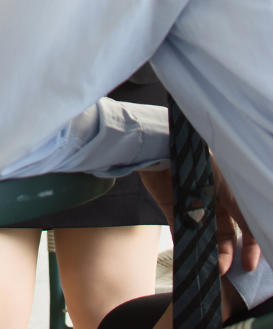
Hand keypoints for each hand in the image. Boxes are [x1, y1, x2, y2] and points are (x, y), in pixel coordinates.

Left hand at [140, 157, 259, 275]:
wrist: (165, 150)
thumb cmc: (199, 163)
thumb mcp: (227, 188)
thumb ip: (240, 212)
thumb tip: (255, 235)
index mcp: (230, 197)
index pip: (246, 227)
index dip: (250, 247)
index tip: (249, 266)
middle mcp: (213, 205)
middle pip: (224, 237)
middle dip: (226, 256)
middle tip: (222, 271)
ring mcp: (192, 209)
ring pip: (204, 239)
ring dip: (208, 255)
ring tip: (208, 269)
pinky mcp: (172, 210)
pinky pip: (181, 234)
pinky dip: (186, 248)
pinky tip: (189, 261)